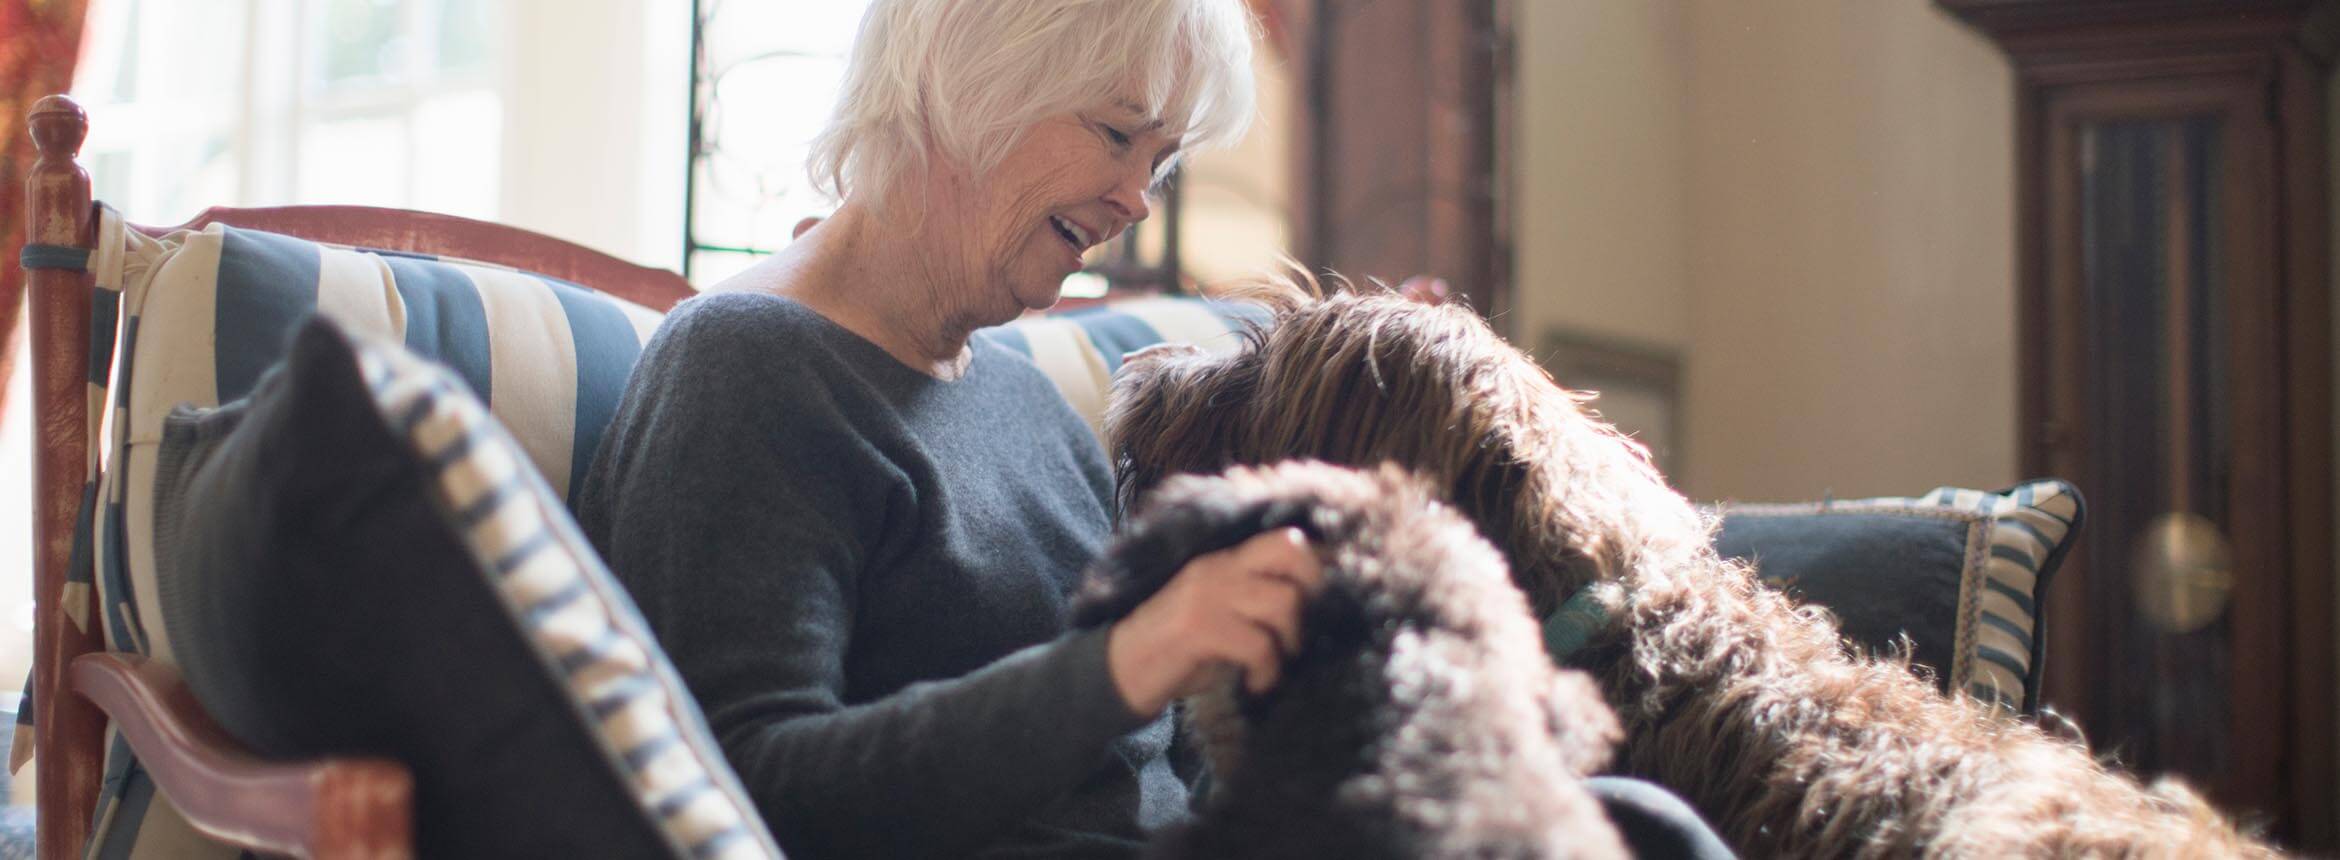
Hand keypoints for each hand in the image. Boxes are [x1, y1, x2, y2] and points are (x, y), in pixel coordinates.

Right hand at [1105, 528, 1322, 719]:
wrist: (1122, 670)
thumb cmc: (1180, 648)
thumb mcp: (1219, 614)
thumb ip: (1255, 602)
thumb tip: (1315, 610)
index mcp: (1224, 559)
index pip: (1284, 538)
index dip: (1314, 566)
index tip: (1320, 602)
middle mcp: (1218, 567)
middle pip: (1291, 552)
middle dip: (1312, 593)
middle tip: (1302, 631)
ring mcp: (1207, 594)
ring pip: (1282, 602)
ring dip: (1290, 641)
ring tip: (1276, 663)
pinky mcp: (1199, 628)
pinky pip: (1259, 645)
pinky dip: (1267, 671)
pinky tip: (1255, 683)